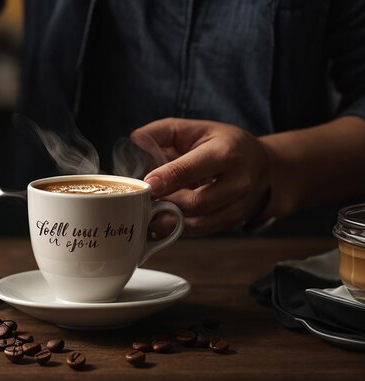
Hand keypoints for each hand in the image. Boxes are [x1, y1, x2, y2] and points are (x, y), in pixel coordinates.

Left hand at [131, 118, 270, 235]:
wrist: (262, 166)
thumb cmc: (222, 144)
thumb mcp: (195, 129)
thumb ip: (162, 131)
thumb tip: (136, 139)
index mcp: (226, 152)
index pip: (192, 169)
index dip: (167, 178)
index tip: (147, 184)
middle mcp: (237, 182)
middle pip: (196, 203)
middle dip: (165, 204)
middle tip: (141, 202)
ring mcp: (238, 206)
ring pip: (199, 223)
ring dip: (169, 222)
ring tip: (147, 215)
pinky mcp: (233, 222)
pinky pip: (202, 232)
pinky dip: (178, 230)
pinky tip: (161, 224)